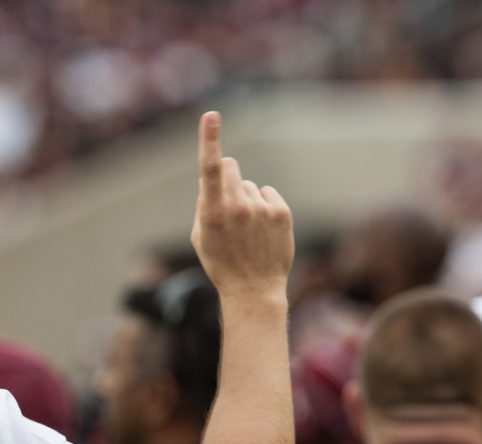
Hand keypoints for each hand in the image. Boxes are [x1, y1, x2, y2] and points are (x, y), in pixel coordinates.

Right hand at [190, 111, 293, 295]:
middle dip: (226, 176)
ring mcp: (262, 209)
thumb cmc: (221, 262)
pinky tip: (262, 230)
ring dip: (245, 199)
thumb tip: (211, 176)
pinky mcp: (281, 212)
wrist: (253, 289)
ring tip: (246, 230)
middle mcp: (238, 207)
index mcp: (212, 213)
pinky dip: (263, 207)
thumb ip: (204, 203)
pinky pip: (267, 195)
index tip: (211, 115)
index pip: (210, 169)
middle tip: (227, 204)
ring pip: (249, 185)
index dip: (209, 139)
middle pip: (231, 167)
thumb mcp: (201, 235)